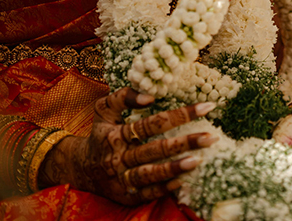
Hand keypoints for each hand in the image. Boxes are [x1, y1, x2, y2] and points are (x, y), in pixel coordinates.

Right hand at [41, 88, 215, 204]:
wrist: (80, 168)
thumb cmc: (100, 134)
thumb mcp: (104, 109)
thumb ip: (124, 96)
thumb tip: (150, 96)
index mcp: (117, 134)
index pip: (153, 123)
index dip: (181, 115)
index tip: (207, 107)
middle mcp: (120, 157)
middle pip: (155, 149)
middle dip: (185, 142)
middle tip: (210, 137)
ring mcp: (122, 179)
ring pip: (151, 174)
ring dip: (175, 168)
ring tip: (198, 160)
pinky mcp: (126, 196)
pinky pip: (147, 193)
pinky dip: (164, 188)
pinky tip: (183, 181)